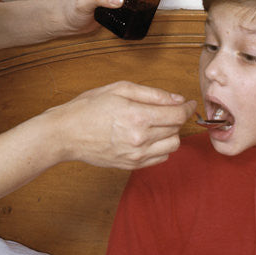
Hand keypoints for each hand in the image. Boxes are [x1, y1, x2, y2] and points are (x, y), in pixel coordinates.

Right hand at [40, 80, 195, 169]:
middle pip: (177, 130)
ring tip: (157, 125)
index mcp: (138, 116)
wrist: (66, 133)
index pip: (178, 115)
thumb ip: (153, 94)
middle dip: (176, 118)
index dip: (188, 107)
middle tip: (165, 110)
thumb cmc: (89, 107)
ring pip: (172, 146)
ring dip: (171, 134)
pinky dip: (161, 147)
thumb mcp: (120, 89)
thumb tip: (178, 99)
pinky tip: (149, 138)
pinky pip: (160, 158)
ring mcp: (136, 155)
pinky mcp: (131, 165)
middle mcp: (140, 139)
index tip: (189, 103)